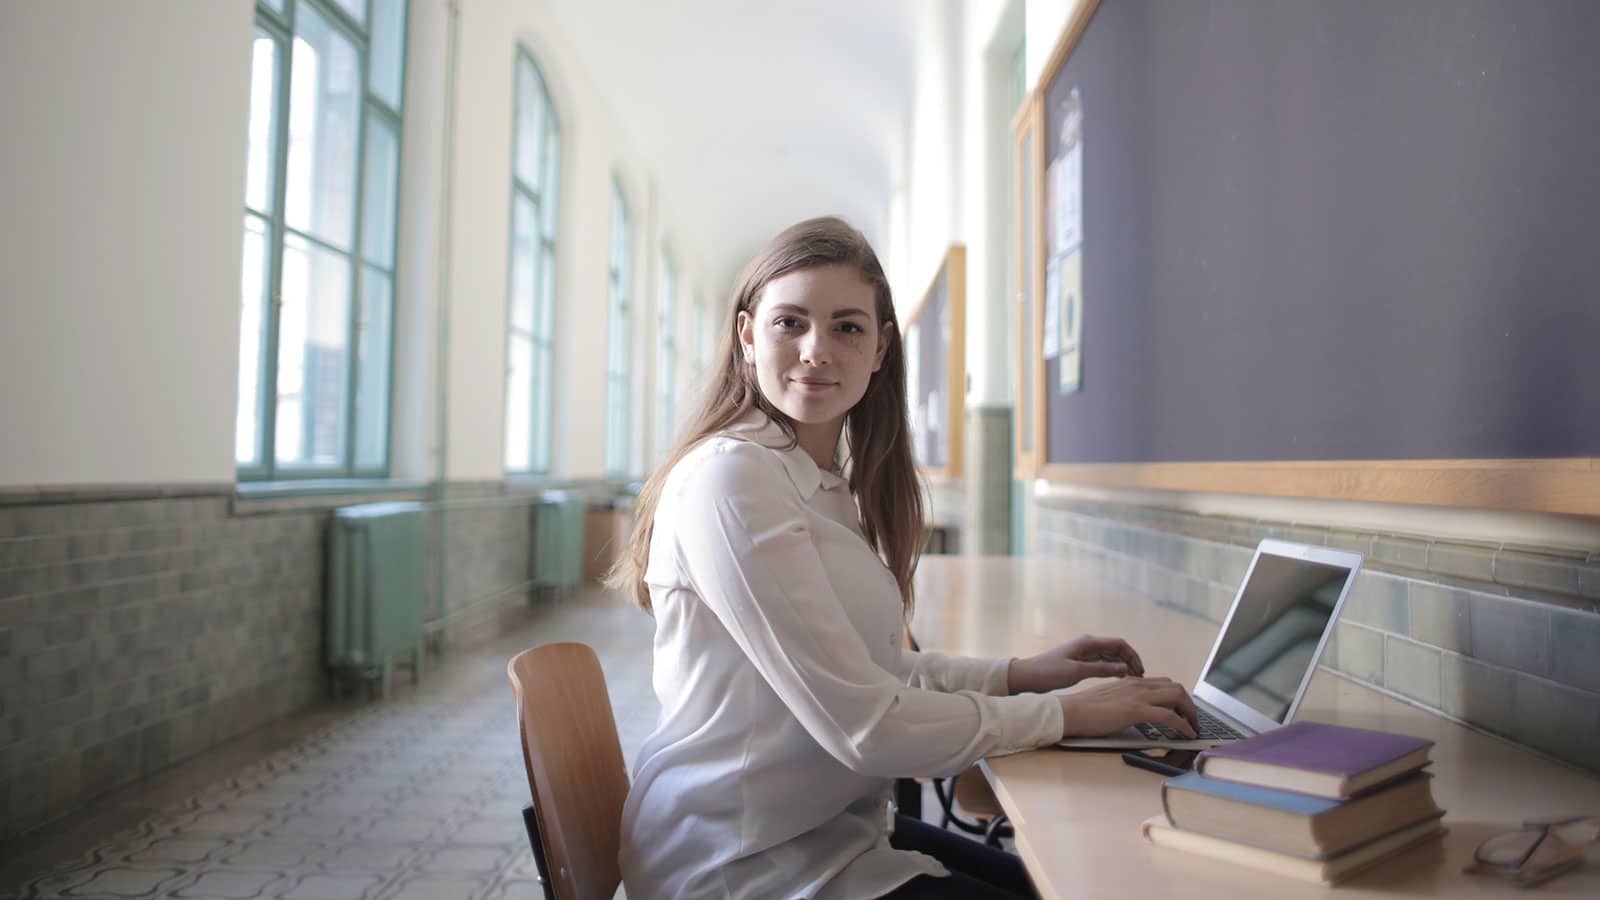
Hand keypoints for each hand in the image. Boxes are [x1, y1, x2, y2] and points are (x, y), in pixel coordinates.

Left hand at [1007, 634, 1145, 693]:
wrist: (1028, 676)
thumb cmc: (1049, 672)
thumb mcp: (1077, 672)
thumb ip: (1102, 669)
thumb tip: (1125, 668)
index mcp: (1088, 643)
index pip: (1119, 644)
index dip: (1133, 656)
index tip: (1140, 671)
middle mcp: (1088, 644)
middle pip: (1117, 649)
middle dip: (1130, 661)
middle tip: (1140, 678)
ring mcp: (1084, 653)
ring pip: (1111, 657)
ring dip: (1123, 666)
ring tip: (1133, 681)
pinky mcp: (1081, 661)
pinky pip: (1103, 663)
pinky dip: (1113, 669)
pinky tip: (1119, 679)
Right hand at [1057, 677, 1200, 738]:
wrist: (1070, 711)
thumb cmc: (1084, 709)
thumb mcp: (1109, 699)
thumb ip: (1124, 700)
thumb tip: (1135, 712)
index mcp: (1130, 682)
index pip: (1164, 683)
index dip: (1178, 697)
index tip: (1183, 711)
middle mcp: (1137, 684)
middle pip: (1176, 688)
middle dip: (1190, 705)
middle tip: (1193, 720)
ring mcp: (1138, 696)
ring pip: (1177, 697)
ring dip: (1191, 713)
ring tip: (1194, 728)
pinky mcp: (1136, 710)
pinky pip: (1170, 716)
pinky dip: (1184, 725)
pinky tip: (1188, 734)